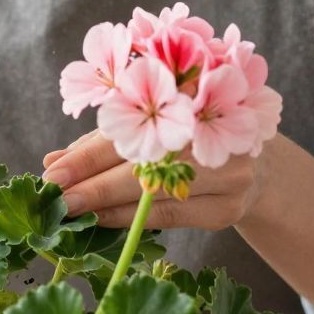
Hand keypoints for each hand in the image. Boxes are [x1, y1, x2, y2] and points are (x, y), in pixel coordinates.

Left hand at [42, 130, 273, 229]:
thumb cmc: (193, 136)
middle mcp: (214, 131)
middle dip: (91, 181)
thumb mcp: (156, 122)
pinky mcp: (227, 208)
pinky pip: (168, 215)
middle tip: (55, 195)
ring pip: (152, 192)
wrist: (260, 166)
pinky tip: (101, 219)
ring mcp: (227, 172)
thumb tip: (53, 160)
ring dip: (105, 204)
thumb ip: (106, 138)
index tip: (53, 171)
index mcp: (194, 95)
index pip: (130, 127)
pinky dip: (129, 218)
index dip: (89, 151)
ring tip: (70, 210)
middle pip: (142, 161)